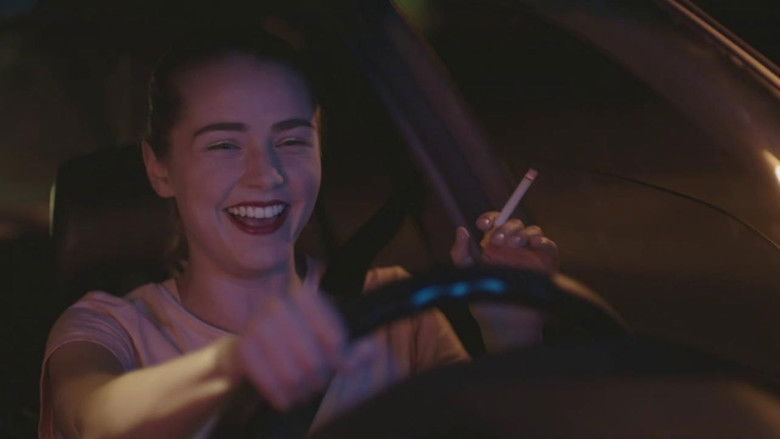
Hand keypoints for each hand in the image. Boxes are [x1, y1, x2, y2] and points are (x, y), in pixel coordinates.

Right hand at [233, 287, 374, 410]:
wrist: (245, 351)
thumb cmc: (292, 344)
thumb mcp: (325, 342)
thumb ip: (351, 349)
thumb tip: (371, 350)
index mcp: (303, 296)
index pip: (332, 336)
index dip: (339, 357)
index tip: (338, 365)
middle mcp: (278, 304)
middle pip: (312, 359)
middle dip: (318, 377)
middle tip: (316, 383)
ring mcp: (257, 324)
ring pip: (292, 373)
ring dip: (300, 390)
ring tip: (302, 392)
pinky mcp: (242, 347)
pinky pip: (269, 381)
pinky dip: (281, 396)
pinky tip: (286, 399)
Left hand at [449, 211, 557, 351]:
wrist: (506, 324)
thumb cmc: (486, 301)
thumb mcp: (469, 275)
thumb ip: (460, 253)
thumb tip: (462, 229)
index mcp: (494, 246)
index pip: (494, 223)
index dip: (490, 218)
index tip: (482, 224)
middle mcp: (513, 246)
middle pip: (513, 224)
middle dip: (505, 228)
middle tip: (497, 240)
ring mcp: (530, 253)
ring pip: (531, 230)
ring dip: (522, 232)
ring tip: (514, 243)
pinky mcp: (546, 262)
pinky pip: (548, 245)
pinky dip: (542, 240)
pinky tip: (534, 243)